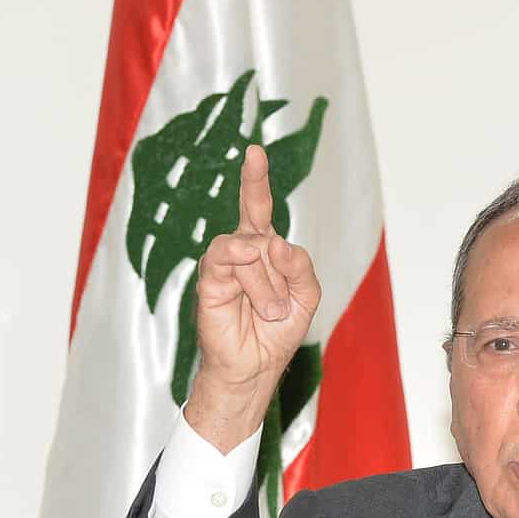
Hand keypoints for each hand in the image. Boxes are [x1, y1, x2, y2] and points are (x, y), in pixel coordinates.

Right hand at [183, 144, 321, 450]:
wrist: (256, 367)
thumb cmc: (278, 332)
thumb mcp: (307, 297)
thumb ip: (300, 266)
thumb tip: (276, 243)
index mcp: (266, 249)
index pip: (259, 208)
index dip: (255, 180)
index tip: (254, 151)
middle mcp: (243, 251)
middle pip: (258, 223)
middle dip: (269, 227)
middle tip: (271, 253)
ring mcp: (225, 264)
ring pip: (253, 249)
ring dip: (268, 286)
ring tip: (270, 314)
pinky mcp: (210, 280)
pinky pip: (227, 257)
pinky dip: (247, 269)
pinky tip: (251, 283)